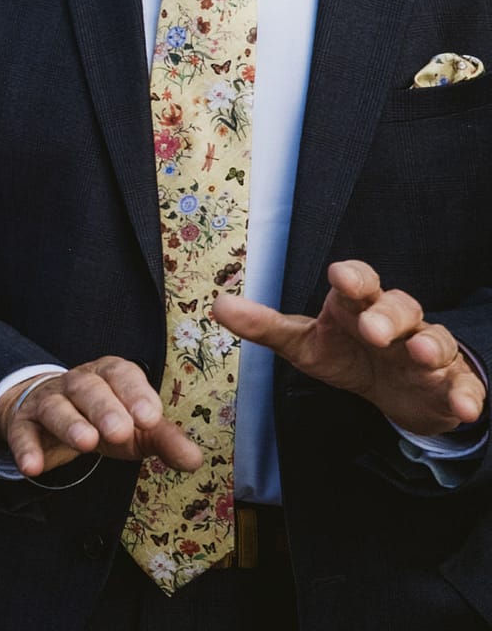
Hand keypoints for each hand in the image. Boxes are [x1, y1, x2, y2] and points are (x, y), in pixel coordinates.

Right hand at [0, 357, 204, 479]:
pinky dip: (26, 447)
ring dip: (69, 423)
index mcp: (108, 376)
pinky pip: (22, 432)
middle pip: (88, 388)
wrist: (48, 413)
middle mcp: (76, 383)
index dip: (135, 393)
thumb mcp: (136, 428)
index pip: (121, 375)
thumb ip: (164, 439)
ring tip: (85, 443)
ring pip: (55, 406)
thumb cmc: (102, 418)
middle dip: (104, 408)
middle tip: (120, 432)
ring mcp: (47, 400)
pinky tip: (33, 466)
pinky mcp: (23, 423)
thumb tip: (195, 460)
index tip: (150, 417)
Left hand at [213, 260, 487, 436]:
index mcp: (358, 306)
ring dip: (430, 346)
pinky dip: (466, 394)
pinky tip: (464, 407)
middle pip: (400, 307)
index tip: (341, 277)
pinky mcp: (451, 383)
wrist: (392, 391)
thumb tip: (218, 306)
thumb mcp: (304, 343)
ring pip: (436, 340)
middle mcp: (397, 322)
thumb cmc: (346, 354)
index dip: (352, 278)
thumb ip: (265, 327)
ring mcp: (428, 352)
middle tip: (373, 330)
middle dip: (388, 316)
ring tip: (421, 355)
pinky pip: (463, 385)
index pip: (359, 281)